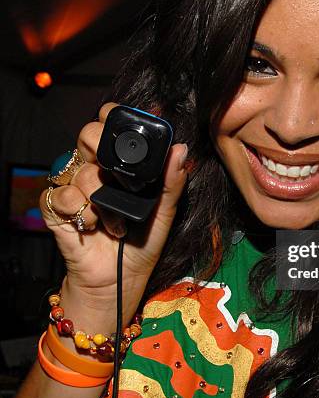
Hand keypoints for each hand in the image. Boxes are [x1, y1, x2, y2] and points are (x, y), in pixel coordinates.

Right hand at [40, 102, 187, 312]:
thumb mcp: (165, 212)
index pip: (109, 125)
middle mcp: (95, 169)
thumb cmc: (142, 243)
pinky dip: (80, 208)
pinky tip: (93, 223)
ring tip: (117, 219)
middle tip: (116, 168)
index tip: (126, 124)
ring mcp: (74, 188)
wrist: (120, 280)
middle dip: (102, 145)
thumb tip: (181, 149)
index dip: (113, 117)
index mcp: (120, 164)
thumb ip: (172, 182)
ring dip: (101, 194)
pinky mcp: (57, 210)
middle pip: (88, 134)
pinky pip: (61, 195)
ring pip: (79, 168)